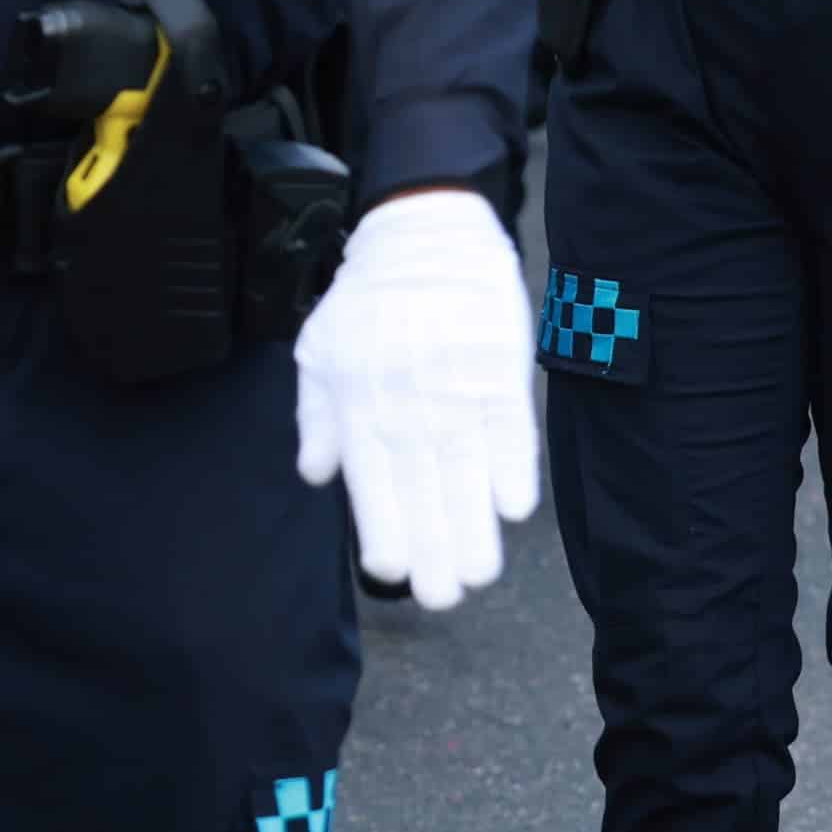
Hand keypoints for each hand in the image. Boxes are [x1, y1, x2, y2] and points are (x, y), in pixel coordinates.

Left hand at [292, 189, 538, 610]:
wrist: (425, 234)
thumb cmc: (369, 299)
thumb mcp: (320, 351)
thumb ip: (317, 418)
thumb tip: (316, 477)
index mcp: (360, 400)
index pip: (371, 478)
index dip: (383, 527)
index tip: (391, 572)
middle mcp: (406, 400)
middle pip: (421, 486)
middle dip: (432, 548)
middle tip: (443, 598)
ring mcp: (456, 385)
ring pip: (465, 469)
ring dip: (473, 526)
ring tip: (478, 574)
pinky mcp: (498, 367)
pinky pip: (508, 428)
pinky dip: (512, 469)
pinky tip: (515, 512)